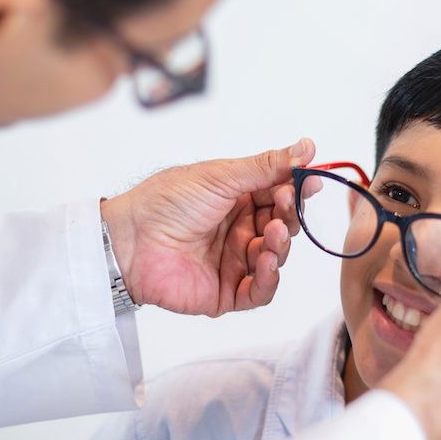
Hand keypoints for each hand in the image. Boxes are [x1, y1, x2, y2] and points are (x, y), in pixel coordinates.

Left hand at [99, 138, 315, 315]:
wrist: (130, 240)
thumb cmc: (167, 201)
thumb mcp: (221, 176)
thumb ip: (267, 166)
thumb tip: (308, 146)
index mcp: (237, 199)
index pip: (279, 195)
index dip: (296, 190)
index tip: (310, 182)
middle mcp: (239, 230)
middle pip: (282, 226)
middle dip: (289, 216)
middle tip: (283, 207)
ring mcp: (233, 262)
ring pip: (276, 257)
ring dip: (281, 245)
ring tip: (272, 233)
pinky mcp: (226, 293)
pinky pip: (260, 291)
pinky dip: (269, 278)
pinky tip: (266, 262)